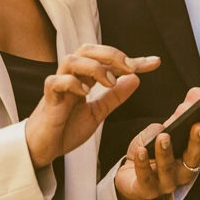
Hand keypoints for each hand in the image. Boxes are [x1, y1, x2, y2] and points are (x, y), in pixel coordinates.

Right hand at [25, 44, 159, 168]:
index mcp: (85, 77)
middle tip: (131, 67)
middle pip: (88, 50)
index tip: (155, 62)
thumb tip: (136, 79)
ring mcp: (59, 85)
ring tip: (110, 82)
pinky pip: (55, 81)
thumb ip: (115, 97)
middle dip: (112, 54)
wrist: (44, 149)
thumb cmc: (66, 127)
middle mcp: (72, 76)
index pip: (109, 60)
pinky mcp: (48, 98)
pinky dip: (71, 82)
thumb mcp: (98, 113)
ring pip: (72, 60)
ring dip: (94, 67)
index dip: (132, 59)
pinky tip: (85, 92)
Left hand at [114, 122, 199, 199]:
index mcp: (189, 157)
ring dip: (166, 152)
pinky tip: (141, 150)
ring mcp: (166, 182)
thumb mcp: (156, 134)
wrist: (129, 177)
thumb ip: (165, 127)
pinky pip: (146, 178)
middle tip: (199, 125)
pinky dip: (143, 163)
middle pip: (194, 158)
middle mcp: (182, 171)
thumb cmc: (148, 153)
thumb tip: (170, 123)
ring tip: (164, 136)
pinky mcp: (147, 189)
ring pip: (169, 168)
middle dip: (198, 142)